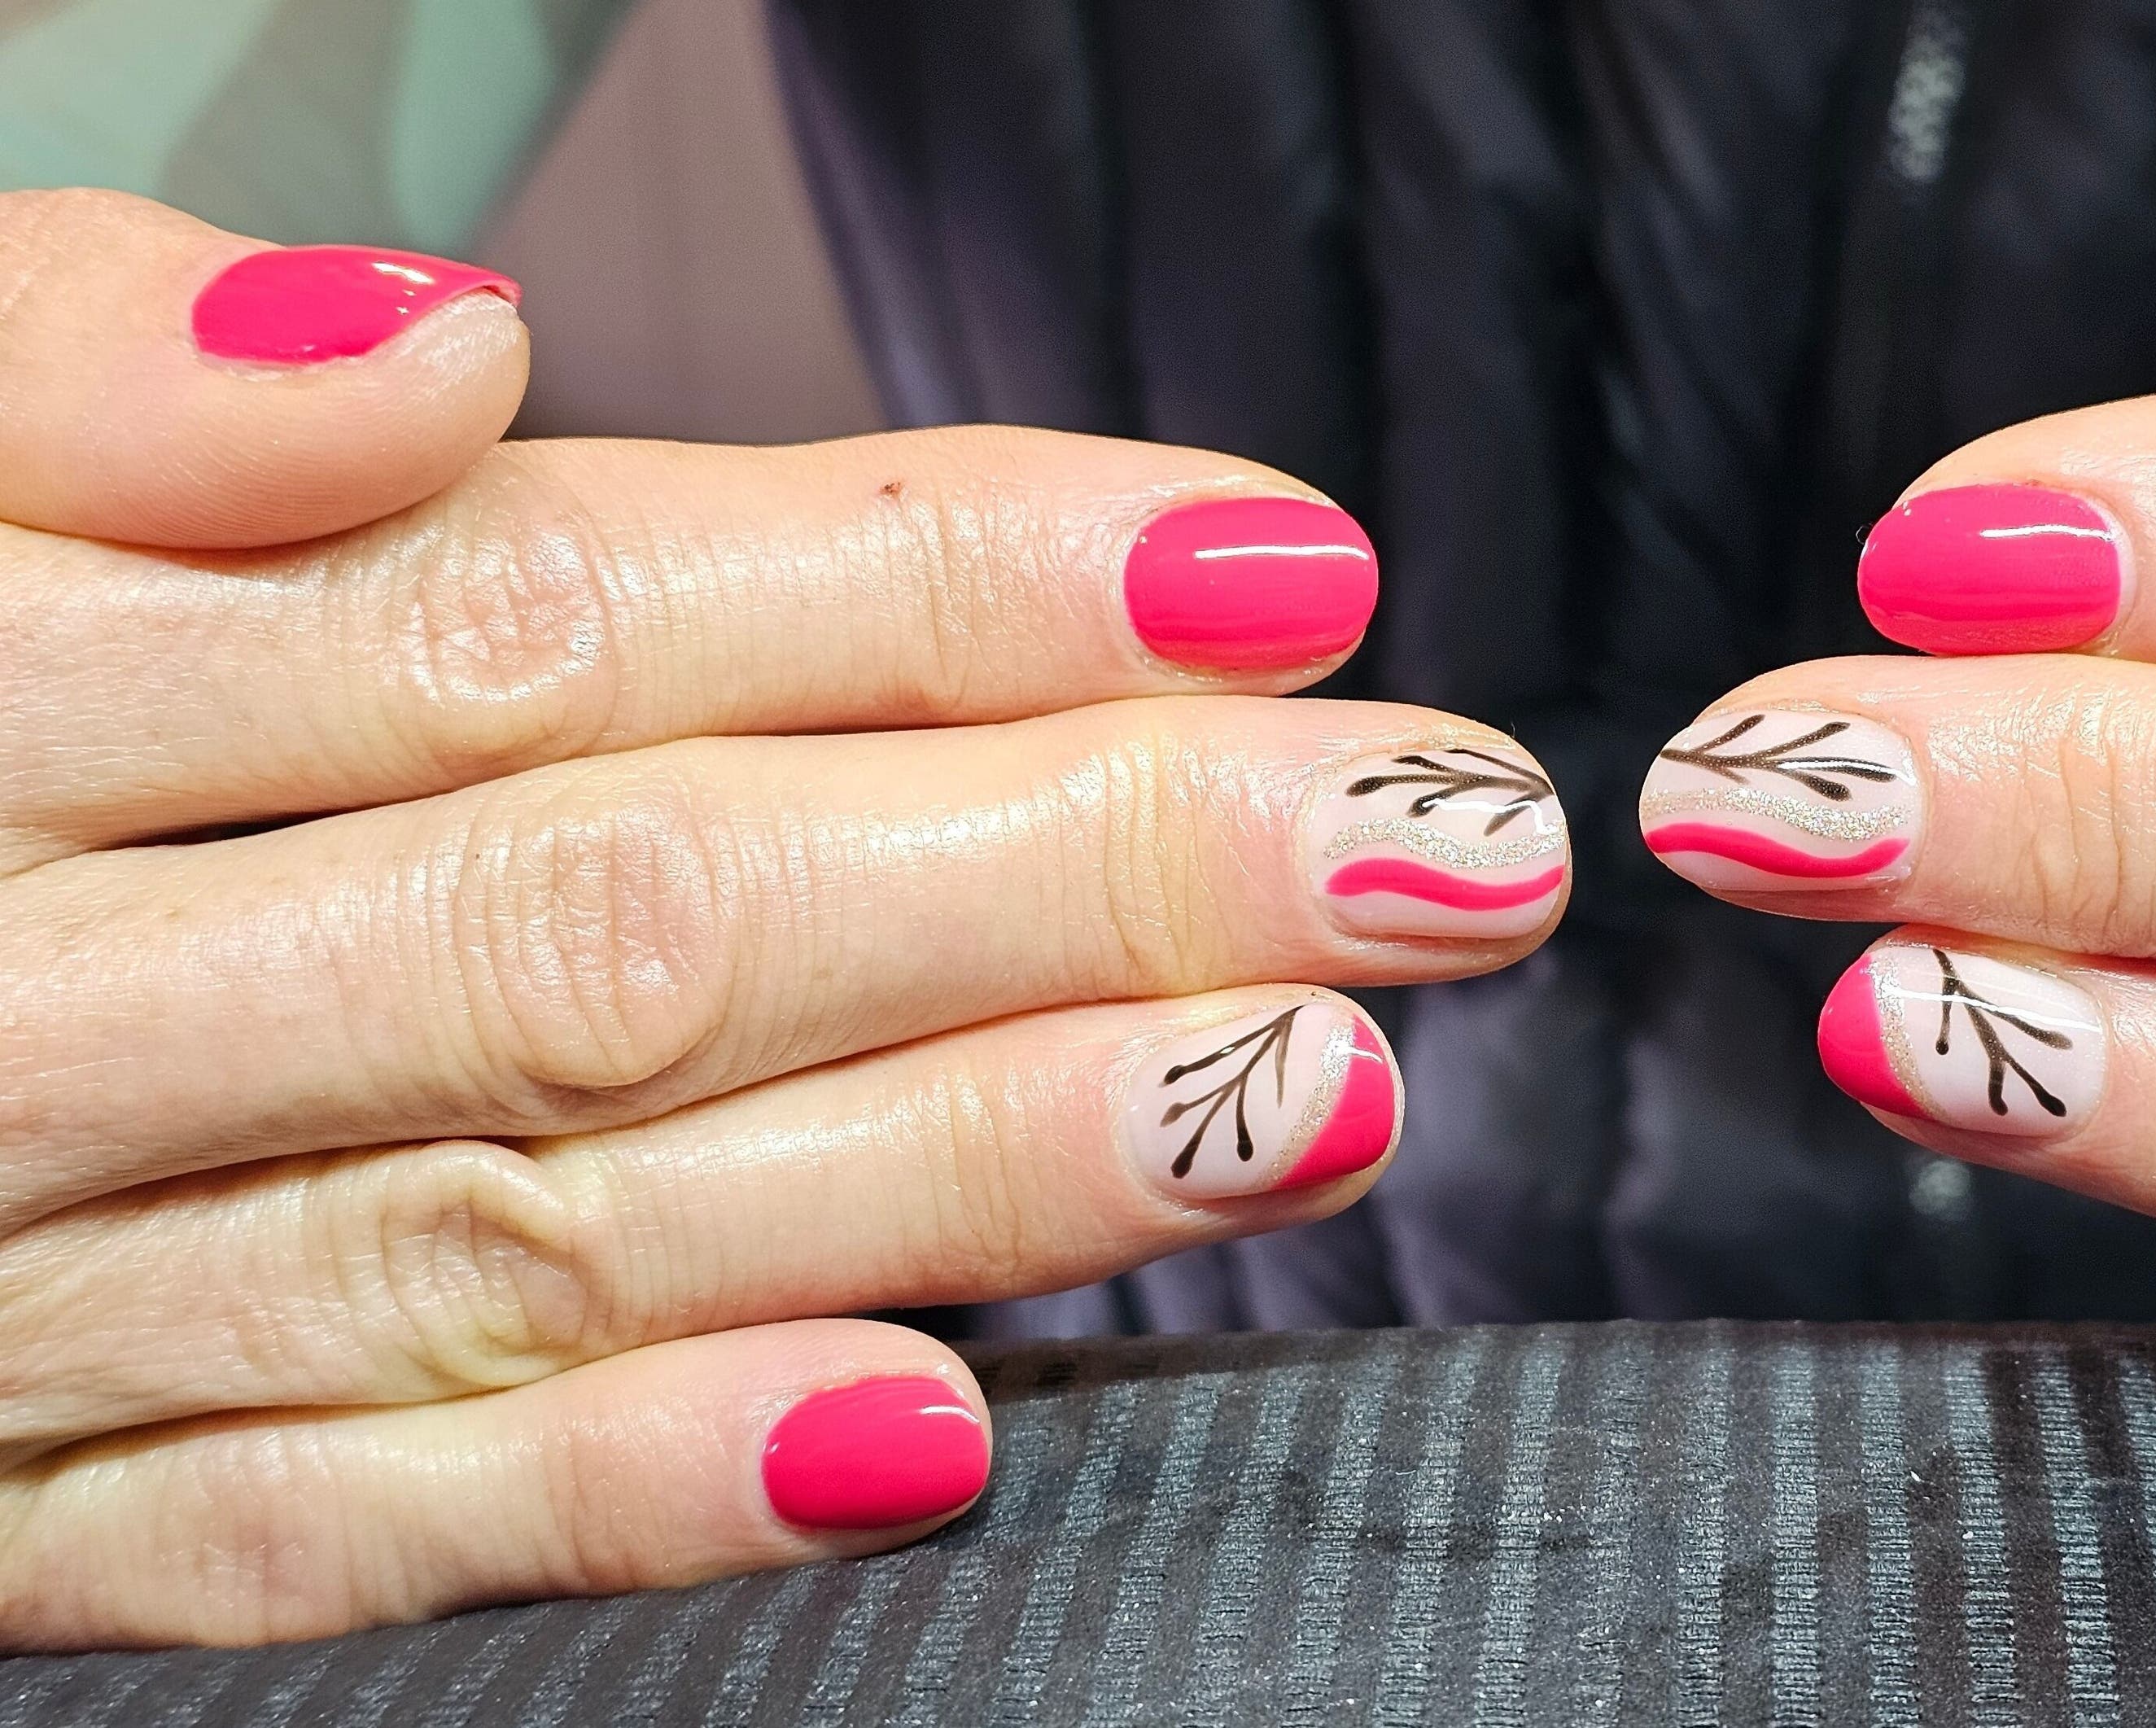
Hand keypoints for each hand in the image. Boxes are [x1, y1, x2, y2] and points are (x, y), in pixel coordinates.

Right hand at [0, 191, 1566, 1647]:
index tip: (1282, 569)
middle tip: (1434, 838)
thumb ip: (69, 374)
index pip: (553, 598)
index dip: (943, 578)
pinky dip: (599, 1486)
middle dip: (1063, 864)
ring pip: (535, 1204)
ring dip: (947, 1167)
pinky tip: (912, 1445)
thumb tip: (416, 356)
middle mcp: (20, 972)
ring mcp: (9, 1267)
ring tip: (1308, 1096)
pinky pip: (299, 1524)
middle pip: (620, 899)